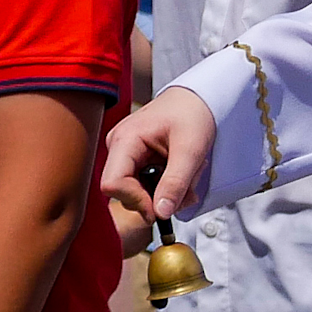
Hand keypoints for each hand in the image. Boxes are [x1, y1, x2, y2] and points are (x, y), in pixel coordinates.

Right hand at [98, 88, 215, 231]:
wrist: (198, 98)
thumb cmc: (193, 114)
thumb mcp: (191, 150)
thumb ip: (176, 183)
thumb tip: (161, 214)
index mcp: (125, 139)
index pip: (113, 184)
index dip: (137, 201)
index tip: (164, 208)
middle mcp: (118, 147)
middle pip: (124, 192)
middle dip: (157, 198)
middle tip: (188, 189)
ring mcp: (125, 154)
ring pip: (137, 192)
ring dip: (166, 193)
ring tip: (189, 174)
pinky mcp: (135, 161)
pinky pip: (145, 185)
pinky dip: (166, 187)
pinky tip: (181, 173)